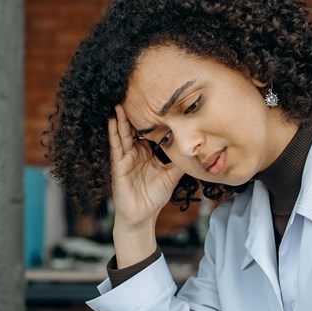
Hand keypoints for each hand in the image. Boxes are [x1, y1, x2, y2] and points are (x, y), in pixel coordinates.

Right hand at [108, 104, 183, 263]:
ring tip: (120, 102)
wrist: (143, 217)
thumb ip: (181, 160)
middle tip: (135, 93)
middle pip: (134, 129)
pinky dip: (114, 133)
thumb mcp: (173, 174)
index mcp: (147, 153)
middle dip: (134, 113)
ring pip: (123, 134)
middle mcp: (135, 153)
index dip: (151, 117)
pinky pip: (116, 147)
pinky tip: (113, 121)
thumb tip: (198, 149)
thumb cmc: (155, 197)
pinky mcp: (119, 166)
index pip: (148, 131)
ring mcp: (125, 158)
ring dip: (121, 119)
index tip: (155, 100)